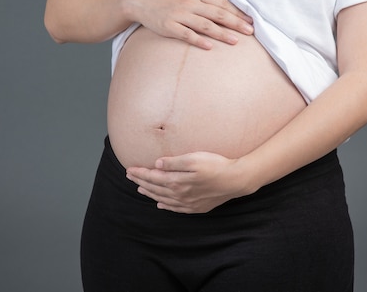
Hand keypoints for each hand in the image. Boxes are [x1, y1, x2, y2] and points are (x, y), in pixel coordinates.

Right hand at [125, 0, 253, 48]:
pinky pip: (187, 35)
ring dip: (222, 33)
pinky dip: (199, 40)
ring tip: (236, 41)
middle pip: (218, 14)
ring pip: (205, 25)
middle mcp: (189, 3)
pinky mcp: (169, 27)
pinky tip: (210, 46)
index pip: (221, 3)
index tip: (250, 20)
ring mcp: (179, 15)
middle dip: (236, 23)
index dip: (237, 12)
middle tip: (250, 31)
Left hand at [125, 152, 255, 213]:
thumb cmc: (216, 165)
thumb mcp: (193, 159)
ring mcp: (188, 203)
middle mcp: (180, 195)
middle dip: (141, 181)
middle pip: (155, 188)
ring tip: (140, 188)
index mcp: (177, 182)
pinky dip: (165, 205)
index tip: (129, 169)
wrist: (237, 180)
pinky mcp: (197, 207)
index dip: (140, 173)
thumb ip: (173, 162)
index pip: (152, 177)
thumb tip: (157, 164)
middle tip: (130, 176)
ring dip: (150, 193)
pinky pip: (176, 208)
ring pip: (163, 199)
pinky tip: (160, 204)